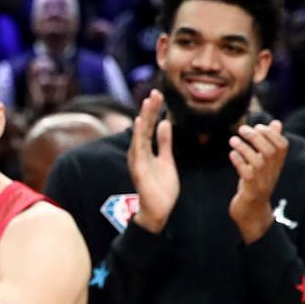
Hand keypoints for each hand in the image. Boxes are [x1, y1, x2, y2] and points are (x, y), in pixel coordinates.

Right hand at [127, 91, 179, 233]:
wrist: (158, 210)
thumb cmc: (161, 188)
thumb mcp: (167, 160)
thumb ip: (164, 143)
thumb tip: (164, 123)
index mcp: (146, 150)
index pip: (149, 126)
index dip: (153, 111)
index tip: (158, 95)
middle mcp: (138, 152)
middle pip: (143, 126)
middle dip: (149, 109)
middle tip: (154, 92)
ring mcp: (137, 160)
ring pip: (140, 134)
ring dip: (144, 117)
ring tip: (149, 102)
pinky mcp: (138, 168)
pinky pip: (138, 149)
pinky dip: (138, 135)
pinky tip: (139, 123)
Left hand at [228, 120, 287, 243]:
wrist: (252, 214)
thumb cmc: (256, 183)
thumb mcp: (264, 164)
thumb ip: (270, 143)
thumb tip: (277, 123)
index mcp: (276, 166)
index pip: (283, 146)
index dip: (272, 133)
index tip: (258, 126)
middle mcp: (272, 173)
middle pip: (270, 151)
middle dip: (256, 137)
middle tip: (242, 129)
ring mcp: (262, 183)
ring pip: (258, 161)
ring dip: (244, 147)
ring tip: (232, 140)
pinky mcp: (251, 191)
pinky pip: (246, 174)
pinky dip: (239, 161)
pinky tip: (231, 154)